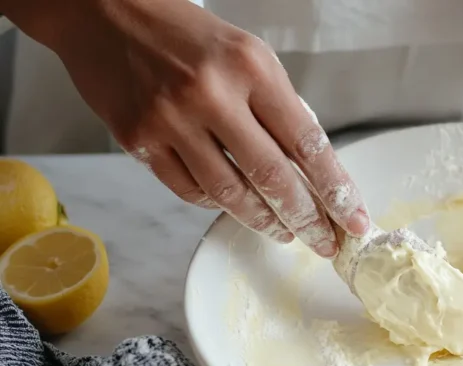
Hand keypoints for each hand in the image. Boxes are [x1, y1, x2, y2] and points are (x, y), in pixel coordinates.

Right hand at [5, 0, 368, 257]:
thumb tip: (313, 166)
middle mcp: (212, 94)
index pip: (306, 142)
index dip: (335, 188)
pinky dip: (218, 204)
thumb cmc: (187, 35)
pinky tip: (236, 207)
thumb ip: (278, 106)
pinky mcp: (138, 139)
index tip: (353, 218)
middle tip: (325, 242)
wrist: (106, 12)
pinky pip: (190, 191)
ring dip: (264, 220)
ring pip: (230, 193)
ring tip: (286, 232)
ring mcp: (171, 119)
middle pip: (272, 176)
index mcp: (251, 68)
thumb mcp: (248, 55)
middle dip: (307, 218)